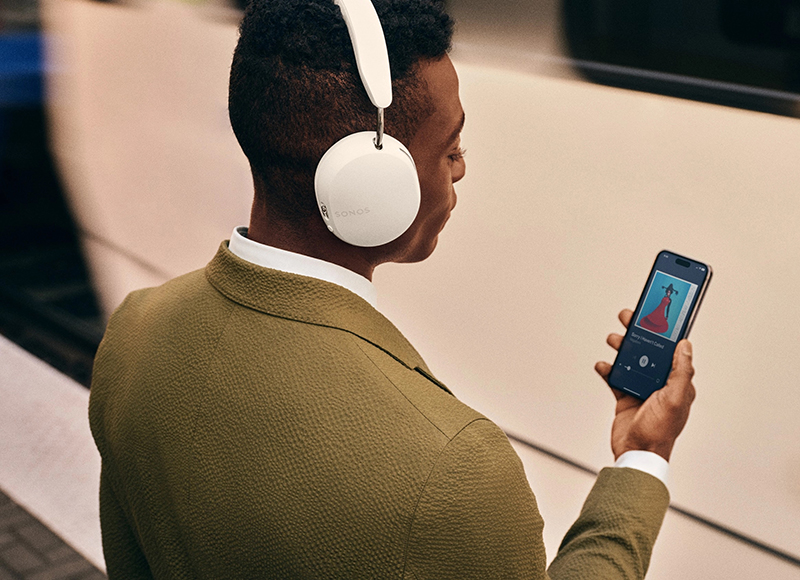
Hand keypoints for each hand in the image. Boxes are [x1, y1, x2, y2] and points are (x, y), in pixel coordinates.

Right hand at [595, 309, 695, 461]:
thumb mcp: (675, 398)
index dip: (665, 331)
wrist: (636, 453)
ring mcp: (642, 389)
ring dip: (621, 348)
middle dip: (638, 332)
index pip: (672, 350)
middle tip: (629, 317)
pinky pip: (615, 376)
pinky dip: (608, 369)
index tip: (657, 313)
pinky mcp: (625, 396)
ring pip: (630, 359)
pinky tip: (603, 365)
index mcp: (677, 382)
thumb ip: (680, 371)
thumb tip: (685, 345)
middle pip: (648, 350)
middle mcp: (660, 383)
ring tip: (614, 339)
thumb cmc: (660, 431)